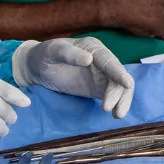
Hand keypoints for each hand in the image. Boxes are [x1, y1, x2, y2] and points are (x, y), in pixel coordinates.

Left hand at [14, 37, 136, 117]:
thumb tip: (89, 59)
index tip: (127, 84)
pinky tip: (115, 115)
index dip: (119, 73)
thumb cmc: (43, 55)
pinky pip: (113, 96)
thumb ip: (69, 54)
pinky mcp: (98, 88)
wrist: (36, 68)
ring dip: (121, 100)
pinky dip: (117, 104)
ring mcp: (102, 75)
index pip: (110, 61)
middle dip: (118, 93)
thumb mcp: (52, 51)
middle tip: (107, 108)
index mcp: (93, 48)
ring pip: (120, 87)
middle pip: (119, 76)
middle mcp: (102, 60)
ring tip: (117, 115)